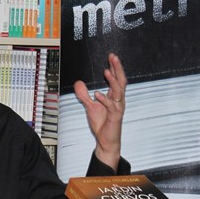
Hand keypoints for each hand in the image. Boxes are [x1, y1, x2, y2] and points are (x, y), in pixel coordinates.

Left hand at [73, 52, 126, 169]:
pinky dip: (105, 100)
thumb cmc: (102, 124)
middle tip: (113, 57)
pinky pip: (111, 106)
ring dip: (113, 81)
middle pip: (121, 81)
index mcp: (114, 96)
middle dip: (118, 68)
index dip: (114, 67)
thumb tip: (78, 82)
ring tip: (107, 71)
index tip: (111, 56)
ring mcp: (118, 108)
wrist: (106, 141)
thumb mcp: (89, 106)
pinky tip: (98, 94)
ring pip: (119, 91)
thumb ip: (84, 95)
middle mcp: (118, 100)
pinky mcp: (115, 117)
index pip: (116, 79)